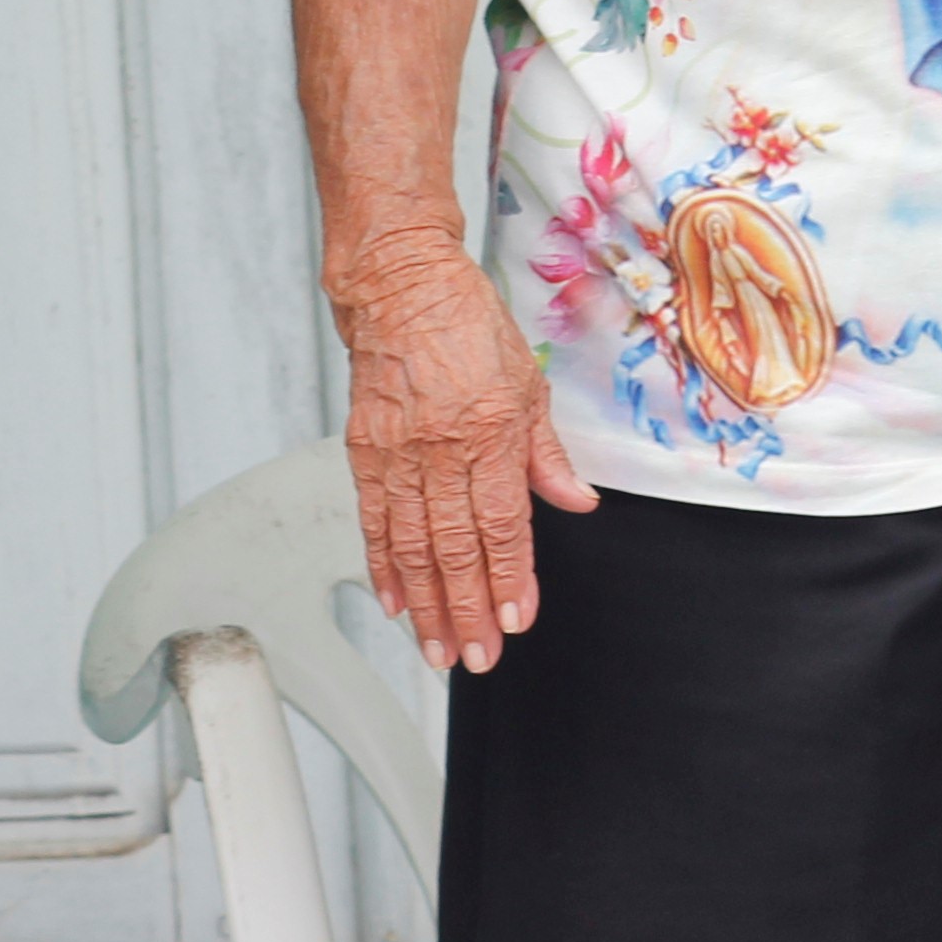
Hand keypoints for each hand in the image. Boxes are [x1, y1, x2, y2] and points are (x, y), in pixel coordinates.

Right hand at [332, 229, 592, 670]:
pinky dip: (382, 566)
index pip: (503, 523)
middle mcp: (441, 446)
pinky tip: (393, 602)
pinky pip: (373, 520)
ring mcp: (397, 451)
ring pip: (412, 546)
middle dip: (467, 611)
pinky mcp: (363, 450)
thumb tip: (577, 501)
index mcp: (490, 429)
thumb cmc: (467, 322)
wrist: (401, 284)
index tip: (517, 619)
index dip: (510, 578)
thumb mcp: (528, 381)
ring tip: (438, 648)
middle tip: (477, 658)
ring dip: (425, 605)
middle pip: (455, 548)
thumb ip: (547, 453)